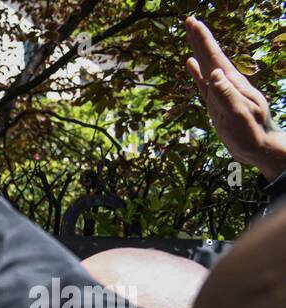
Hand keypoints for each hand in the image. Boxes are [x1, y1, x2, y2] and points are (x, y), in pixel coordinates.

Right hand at [185, 16, 285, 180]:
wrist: (258, 147)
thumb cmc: (251, 132)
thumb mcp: (239, 114)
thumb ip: (227, 93)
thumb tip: (214, 73)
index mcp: (232, 83)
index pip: (215, 56)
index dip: (204, 40)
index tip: (193, 23)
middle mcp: (226, 83)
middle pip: (210, 56)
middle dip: (200, 38)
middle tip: (189, 20)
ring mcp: (221, 91)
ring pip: (206, 65)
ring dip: (198, 50)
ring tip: (190, 35)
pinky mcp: (216, 101)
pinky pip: (203, 82)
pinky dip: (196, 71)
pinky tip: (190, 63)